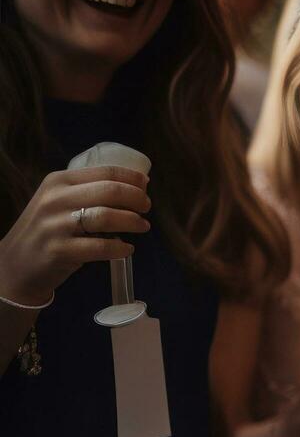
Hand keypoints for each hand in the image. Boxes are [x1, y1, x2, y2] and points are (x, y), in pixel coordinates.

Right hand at [0, 164, 150, 304]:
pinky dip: (120, 248)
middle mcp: (55, 199)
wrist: (16, 263)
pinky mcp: (59, 250)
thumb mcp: (59, 202)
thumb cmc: (48, 230)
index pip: (105, 172)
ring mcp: (55, 225)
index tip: (146, 187)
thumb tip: (134, 187)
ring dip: (132, 221)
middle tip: (146, 208)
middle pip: (110, 191)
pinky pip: (100, 247)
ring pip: (107, 217)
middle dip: (136, 199)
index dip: (132, 179)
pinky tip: (127, 249)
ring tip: (142, 226)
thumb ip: (87, 192)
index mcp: (58, 181)